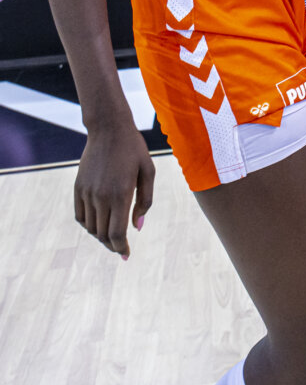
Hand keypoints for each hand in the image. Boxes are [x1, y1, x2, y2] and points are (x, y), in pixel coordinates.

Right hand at [74, 123, 154, 258]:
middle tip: (121, 248)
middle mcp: (101, 196)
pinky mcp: (78, 188)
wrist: (109, 129)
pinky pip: (80, 216)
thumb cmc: (134, 149)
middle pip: (103, 235)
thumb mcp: (148, 172)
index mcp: (121, 194)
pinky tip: (99, 223)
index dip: (121, 249)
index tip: (126, 255)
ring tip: (112, 236)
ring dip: (101, 236)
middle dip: (113, 245)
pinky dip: (89, 225)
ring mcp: (87, 193)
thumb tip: (137, 227)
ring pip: (91, 228)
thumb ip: (145, 201)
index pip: (117, 234)